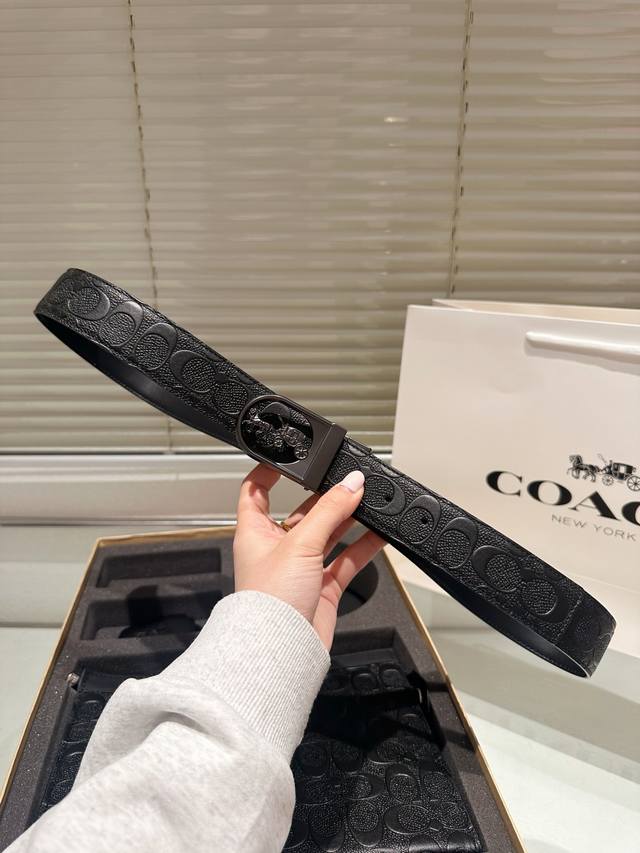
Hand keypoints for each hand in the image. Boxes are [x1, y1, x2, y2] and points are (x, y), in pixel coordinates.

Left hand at [233, 463, 384, 648]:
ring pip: (327, 535)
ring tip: (369, 501)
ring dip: (347, 519)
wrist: (281, 650)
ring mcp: (299, 569)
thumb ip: (330, 511)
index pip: (256, 492)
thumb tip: (351, 484)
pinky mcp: (321, 588)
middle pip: (302, 512)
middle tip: (349, 482)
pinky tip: (379, 534)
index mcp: (254, 532)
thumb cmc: (268, 602)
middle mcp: (276, 548)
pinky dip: (362, 547)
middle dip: (325, 497)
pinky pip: (345, 560)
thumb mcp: (299, 543)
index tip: (292, 458)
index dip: (270, 472)